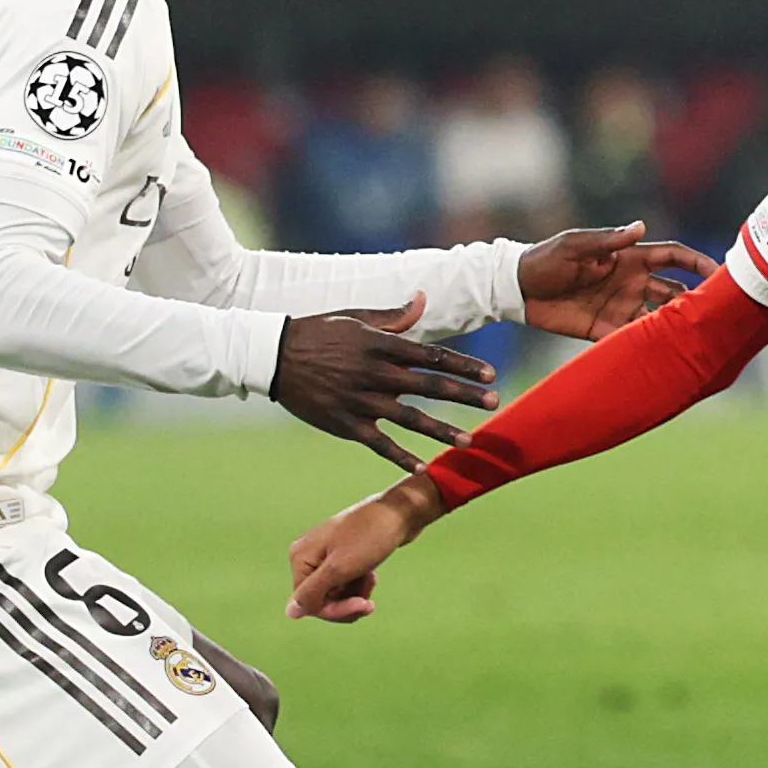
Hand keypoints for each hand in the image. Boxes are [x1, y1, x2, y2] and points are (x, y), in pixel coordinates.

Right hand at [271, 299, 498, 473]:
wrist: (273, 356)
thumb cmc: (317, 332)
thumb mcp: (355, 318)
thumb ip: (393, 316)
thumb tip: (423, 298)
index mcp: (380, 345)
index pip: (432, 355)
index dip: (463, 365)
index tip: (489, 374)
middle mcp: (375, 373)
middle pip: (429, 385)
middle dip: (464, 395)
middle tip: (494, 402)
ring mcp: (360, 400)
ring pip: (410, 417)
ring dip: (442, 429)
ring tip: (468, 440)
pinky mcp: (345, 424)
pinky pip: (379, 443)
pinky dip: (401, 456)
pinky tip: (423, 468)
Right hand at [288, 478, 438, 623]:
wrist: (400, 512)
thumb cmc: (370, 537)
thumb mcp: (339, 569)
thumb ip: (312, 592)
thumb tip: (290, 612)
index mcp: (300, 557)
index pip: (308, 602)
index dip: (334, 610)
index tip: (362, 605)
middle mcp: (308, 555)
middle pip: (321, 599)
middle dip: (347, 604)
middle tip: (369, 603)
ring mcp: (325, 555)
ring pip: (335, 594)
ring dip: (355, 595)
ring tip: (372, 581)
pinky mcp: (342, 555)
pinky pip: (345, 583)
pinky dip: (359, 585)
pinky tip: (372, 576)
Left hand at [515, 222, 712, 338]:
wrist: (517, 291)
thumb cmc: (545, 259)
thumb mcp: (574, 246)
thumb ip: (607, 241)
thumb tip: (641, 227)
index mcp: (629, 258)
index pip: (673, 257)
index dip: (697, 262)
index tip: (720, 272)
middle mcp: (632, 283)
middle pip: (675, 291)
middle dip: (697, 301)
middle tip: (717, 315)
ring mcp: (621, 308)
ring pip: (660, 319)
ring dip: (677, 328)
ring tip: (697, 341)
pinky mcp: (606, 331)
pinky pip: (634, 341)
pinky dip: (650, 349)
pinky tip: (665, 359)